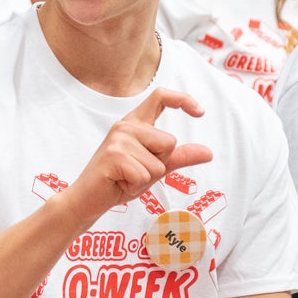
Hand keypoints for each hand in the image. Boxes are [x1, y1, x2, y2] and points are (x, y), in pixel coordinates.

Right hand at [68, 88, 212, 217]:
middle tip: (135, 171)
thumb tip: (208, 153)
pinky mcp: (114, 156)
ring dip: (146, 178)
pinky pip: (145, 175)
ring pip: (159, 162)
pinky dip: (136, 186)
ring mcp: (118, 140)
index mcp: (135, 124)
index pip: (160, 97)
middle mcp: (126, 126)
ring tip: (126, 178)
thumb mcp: (155, 167)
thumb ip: (180, 157)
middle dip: (159, 164)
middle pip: (169, 142)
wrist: (88, 199)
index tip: (200, 112)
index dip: (183, 99)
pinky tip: (120, 183)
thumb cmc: (119, 180)